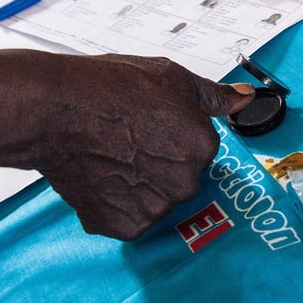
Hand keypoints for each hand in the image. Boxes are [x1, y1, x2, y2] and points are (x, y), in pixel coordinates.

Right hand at [37, 54, 254, 240]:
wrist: (56, 112)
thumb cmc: (106, 90)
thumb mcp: (169, 77)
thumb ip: (213, 96)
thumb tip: (246, 99)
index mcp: (201, 146)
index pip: (198, 150)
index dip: (171, 137)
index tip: (149, 128)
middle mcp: (184, 182)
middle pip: (178, 179)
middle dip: (157, 165)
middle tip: (127, 143)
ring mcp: (155, 208)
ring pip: (153, 201)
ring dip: (136, 188)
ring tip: (109, 159)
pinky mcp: (124, 225)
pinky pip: (126, 219)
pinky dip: (113, 205)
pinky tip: (100, 178)